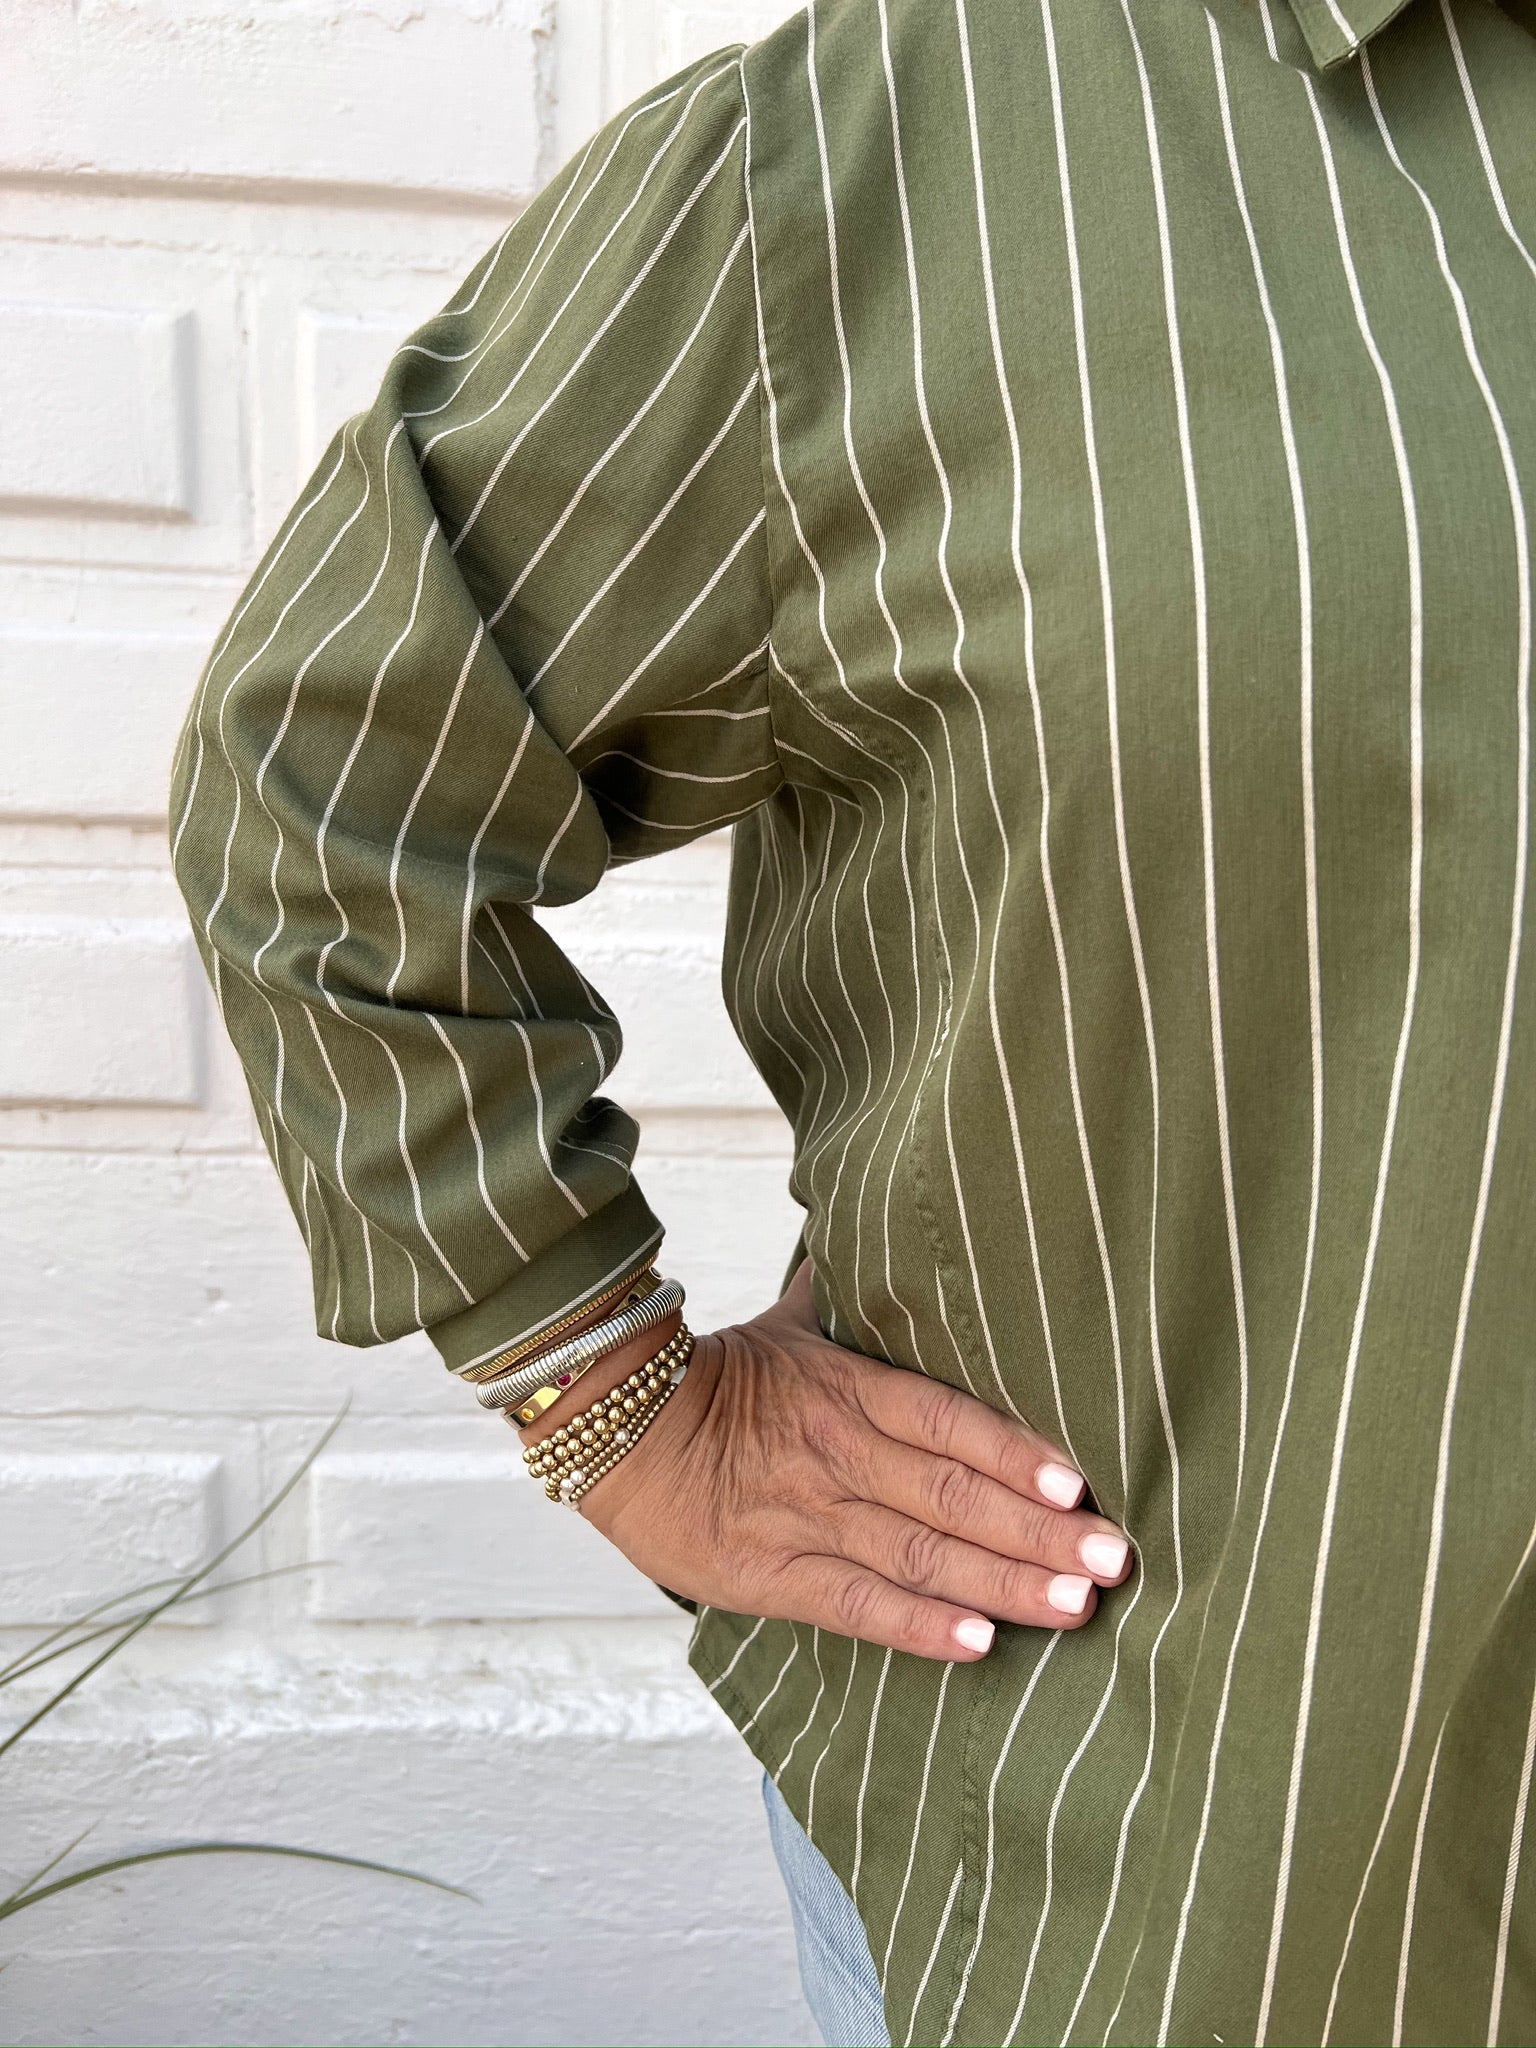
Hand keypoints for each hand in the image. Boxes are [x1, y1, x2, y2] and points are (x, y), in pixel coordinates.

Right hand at [566, 1259, 1132, 1662]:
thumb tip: (891, 1223)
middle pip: (952, 1496)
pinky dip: (918, 1628)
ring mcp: (806, 1517)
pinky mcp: (772, 1575)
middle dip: (1040, 1531)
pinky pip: (855, 1607)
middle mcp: (838, 1454)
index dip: (1015, 1451)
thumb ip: (857, 1296)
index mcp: (848, 1389)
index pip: (948, 1420)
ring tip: (1077, 1605)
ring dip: (1003, 1583)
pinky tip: (979, 1646)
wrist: (615, 1426)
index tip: (1082, 1481)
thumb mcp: (792, 1323)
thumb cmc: (721, 1373)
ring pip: (920, 1555)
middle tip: (1116, 1559)